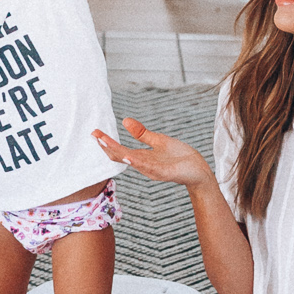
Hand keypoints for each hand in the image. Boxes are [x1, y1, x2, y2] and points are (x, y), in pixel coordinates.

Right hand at [93, 117, 211, 189]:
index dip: (107, 142)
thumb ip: (142, 134)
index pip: (119, 150)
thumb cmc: (179, 157)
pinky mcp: (165, 173)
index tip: (95, 132)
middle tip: (95, 136)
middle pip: (121, 156)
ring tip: (106, 144)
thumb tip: (125, 121)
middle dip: (107, 146)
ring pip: (133, 161)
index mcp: (142, 157)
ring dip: (119, 153)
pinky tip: (130, 156)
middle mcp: (144, 165)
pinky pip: (149, 167)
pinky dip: (138, 162)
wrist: (199, 171)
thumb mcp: (158, 141)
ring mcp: (153, 170)